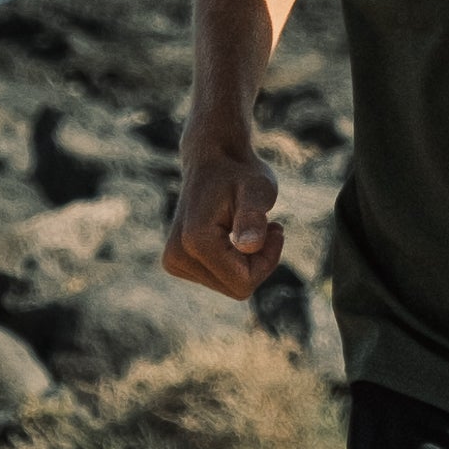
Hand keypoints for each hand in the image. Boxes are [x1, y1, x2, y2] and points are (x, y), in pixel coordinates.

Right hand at [164, 136, 286, 302]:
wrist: (212, 160)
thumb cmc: (240, 174)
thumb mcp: (257, 190)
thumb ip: (253, 216)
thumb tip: (249, 246)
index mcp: (194, 241)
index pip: (243, 283)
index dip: (267, 261)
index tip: (276, 229)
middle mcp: (176, 256)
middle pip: (235, 288)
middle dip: (257, 262)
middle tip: (266, 227)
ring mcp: (173, 261)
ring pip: (228, 285)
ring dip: (247, 261)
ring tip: (247, 225)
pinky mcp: (175, 262)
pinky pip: (218, 279)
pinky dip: (234, 261)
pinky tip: (234, 234)